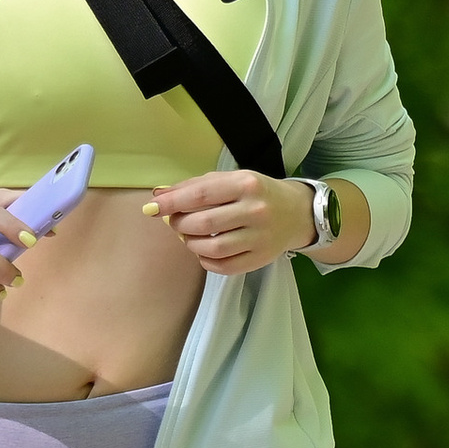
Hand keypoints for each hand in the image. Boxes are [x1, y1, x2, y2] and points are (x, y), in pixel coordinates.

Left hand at [146, 169, 313, 275]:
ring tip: (190, 237)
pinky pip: (225, 266)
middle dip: (180, 224)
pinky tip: (205, 252)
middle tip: (175, 222)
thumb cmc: (256, 193)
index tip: (151, 208)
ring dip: (191, 244)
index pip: (200, 195)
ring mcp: (260, 237)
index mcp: (245, 184)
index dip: (171, 203)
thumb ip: (195, 187)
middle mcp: (255, 210)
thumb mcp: (230, 180)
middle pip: (203, 223)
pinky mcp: (262, 258)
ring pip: (213, 248)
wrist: (297, 213)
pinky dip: (207, 261)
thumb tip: (159, 196)